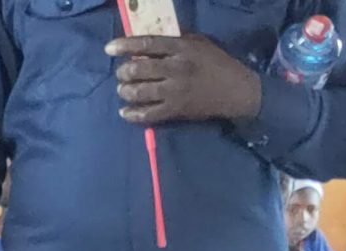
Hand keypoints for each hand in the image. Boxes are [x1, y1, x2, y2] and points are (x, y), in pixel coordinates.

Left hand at [109, 36, 263, 125]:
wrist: (237, 91)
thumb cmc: (217, 64)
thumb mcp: (199, 44)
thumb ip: (176, 41)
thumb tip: (149, 42)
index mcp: (182, 49)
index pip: (147, 44)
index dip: (125, 45)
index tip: (109, 48)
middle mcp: (176, 69)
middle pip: (138, 69)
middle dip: (123, 72)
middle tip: (122, 73)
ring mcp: (175, 91)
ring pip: (139, 92)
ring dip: (125, 91)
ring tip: (124, 90)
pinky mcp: (176, 110)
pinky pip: (148, 114)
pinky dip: (132, 114)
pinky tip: (125, 112)